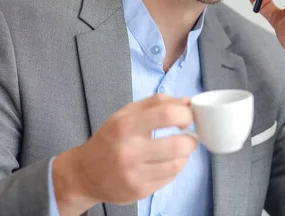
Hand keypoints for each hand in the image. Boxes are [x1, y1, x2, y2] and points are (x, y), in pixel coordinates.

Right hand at [53, 94, 196, 214]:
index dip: (186, 114)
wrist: (85, 174)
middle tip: (188, 136)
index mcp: (125, 126)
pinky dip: (174, 168)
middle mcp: (129, 151)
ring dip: (185, 154)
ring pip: (178, 164)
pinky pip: (170, 178)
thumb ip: (158, 102)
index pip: (168, 115)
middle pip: (179, 144)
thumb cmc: (111, 138)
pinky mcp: (139, 191)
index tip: (187, 117)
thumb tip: (188, 101)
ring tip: (178, 149)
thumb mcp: (127, 113)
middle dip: (191, 139)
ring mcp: (134, 174)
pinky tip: (166, 162)